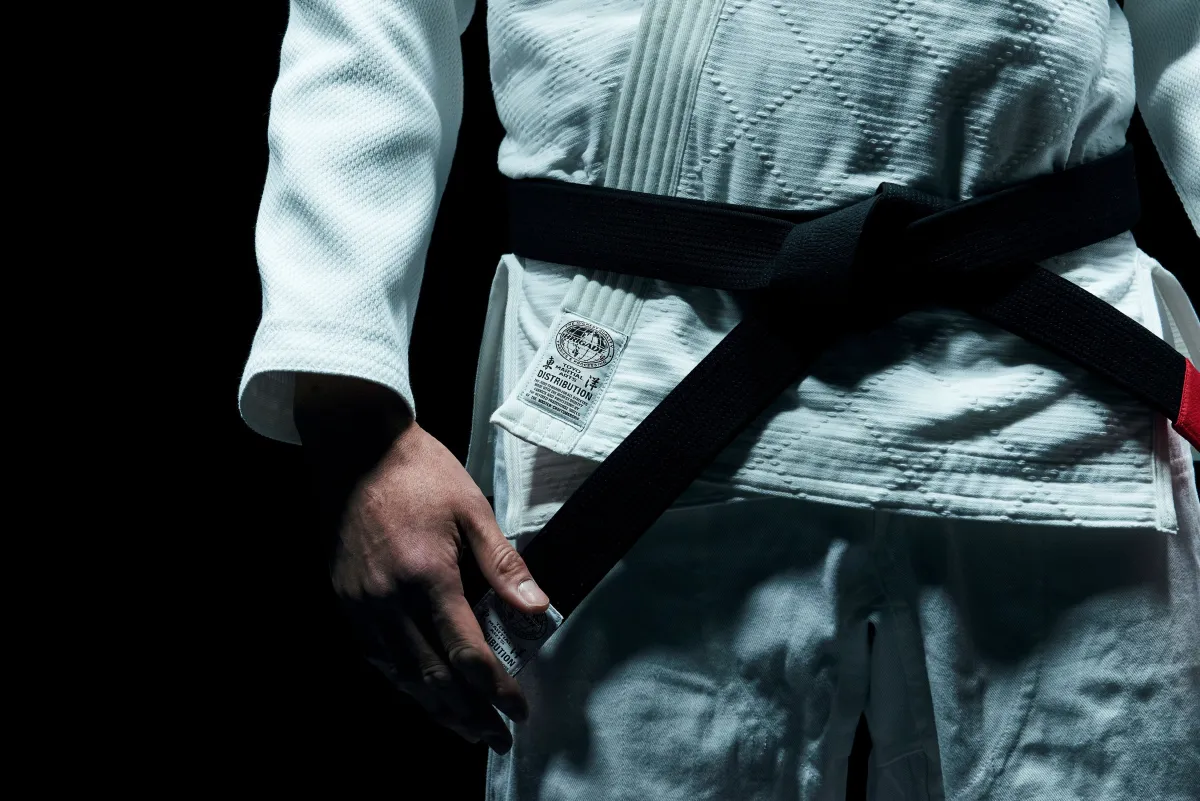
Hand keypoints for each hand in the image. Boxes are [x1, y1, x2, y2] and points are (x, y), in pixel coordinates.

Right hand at [295, 375, 549, 752]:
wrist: (355, 446)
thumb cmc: (420, 472)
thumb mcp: (473, 509)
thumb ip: (504, 566)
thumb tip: (538, 611)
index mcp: (427, 576)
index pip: (468, 655)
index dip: (496, 690)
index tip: (519, 710)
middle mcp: (389, 600)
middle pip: (432, 679)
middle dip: (468, 715)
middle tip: (496, 738)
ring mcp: (360, 604)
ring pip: (400, 676)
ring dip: (434, 708)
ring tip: (465, 728)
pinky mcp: (344, 600)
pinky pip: (375, 657)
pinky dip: (403, 682)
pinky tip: (422, 691)